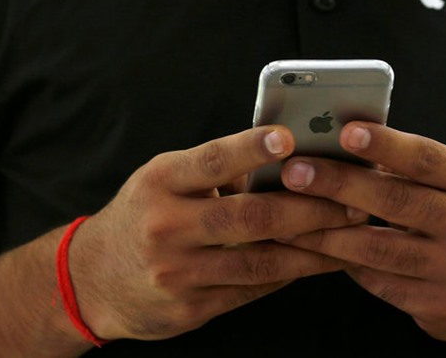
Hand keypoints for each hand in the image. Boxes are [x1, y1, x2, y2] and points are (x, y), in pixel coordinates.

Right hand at [67, 126, 367, 340]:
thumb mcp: (166, 181)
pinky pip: (252, 290)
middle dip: (310, 209)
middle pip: (250, 217)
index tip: (289, 138)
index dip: (251, 149)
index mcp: (161, 182)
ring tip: (350, 235)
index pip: (212, 160)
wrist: (92, 279)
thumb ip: (218, 173)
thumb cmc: (142, 216)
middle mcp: (166, 226)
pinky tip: (317, 262)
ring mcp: (177, 273)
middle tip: (354, 201)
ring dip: (313, 249)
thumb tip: (286, 162)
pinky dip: (290, 274)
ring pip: (260, 261)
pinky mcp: (190, 308)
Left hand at [278, 121, 445, 342]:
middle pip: (396, 201)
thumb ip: (406, 167)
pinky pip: (375, 280)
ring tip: (286, 219)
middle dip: (338, 184)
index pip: (426, 158)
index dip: (384, 144)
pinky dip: (340, 261)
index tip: (343, 131)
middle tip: (294, 173)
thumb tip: (336, 143)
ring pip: (377, 248)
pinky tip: (313, 249)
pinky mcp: (436, 305)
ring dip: (324, 232)